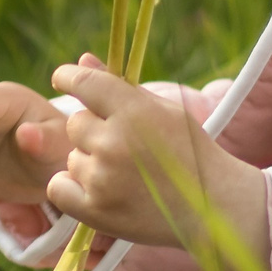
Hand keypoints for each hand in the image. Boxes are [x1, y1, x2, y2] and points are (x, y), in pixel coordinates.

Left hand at [44, 55, 269, 254]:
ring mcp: (102, 179)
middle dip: (93, 130)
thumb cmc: (191, 154)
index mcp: (134, 111)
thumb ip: (119, 85)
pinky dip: (73, 187)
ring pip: (72, 158)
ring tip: (124, 175)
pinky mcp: (95, 211)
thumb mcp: (165, 111)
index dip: (67, 77)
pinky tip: (100, 189)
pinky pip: (58, 187)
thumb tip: (82, 59)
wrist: (213, 207)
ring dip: (90, 162)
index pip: (84, 82)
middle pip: (76, 123)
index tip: (63, 78)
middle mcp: (113, 142)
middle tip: (122, 145)